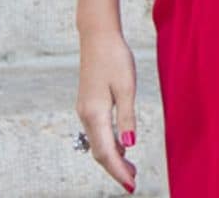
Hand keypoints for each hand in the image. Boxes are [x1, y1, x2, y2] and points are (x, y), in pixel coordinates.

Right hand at [76, 34, 140, 193]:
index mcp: (95, 114)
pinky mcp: (88, 104)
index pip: (106, 152)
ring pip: (97, 143)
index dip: (118, 171)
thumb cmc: (115, 58)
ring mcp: (85, 110)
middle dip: (116, 168)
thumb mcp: (126, 87)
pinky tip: (121, 145)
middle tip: (133, 181)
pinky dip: (108, 144)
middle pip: (99, 152)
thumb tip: (129, 144)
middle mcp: (86, 115)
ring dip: (112, 157)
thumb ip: (127, 116)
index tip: (131, 185)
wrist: (97, 37)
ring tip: (130, 168)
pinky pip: (97, 132)